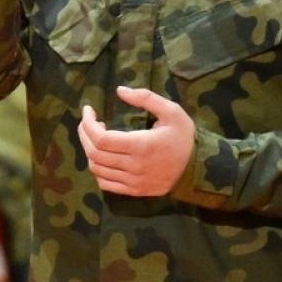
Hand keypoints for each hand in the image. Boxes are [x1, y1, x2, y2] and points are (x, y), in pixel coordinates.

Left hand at [77, 87, 195, 195]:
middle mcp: (134, 166)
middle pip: (95, 153)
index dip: (88, 123)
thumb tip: (120, 90)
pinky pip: (106, 184)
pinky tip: (102, 157)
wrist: (198, 168)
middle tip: (86, 122)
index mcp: (141, 145)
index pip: (101, 138)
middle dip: (84, 134)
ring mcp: (133, 181)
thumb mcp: (172, 111)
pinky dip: (97, 170)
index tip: (88, 110)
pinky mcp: (134, 190)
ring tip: (94, 137)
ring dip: (89, 151)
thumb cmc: (183, 137)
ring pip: (97, 169)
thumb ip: (146, 98)